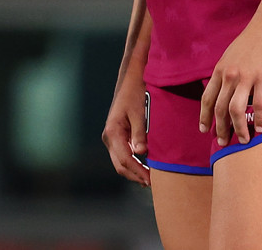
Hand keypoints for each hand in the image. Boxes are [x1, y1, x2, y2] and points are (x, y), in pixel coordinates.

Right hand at [102, 71, 150, 186]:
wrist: (131, 77)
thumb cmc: (136, 92)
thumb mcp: (140, 112)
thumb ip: (139, 133)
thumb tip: (141, 152)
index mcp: (113, 132)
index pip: (125, 159)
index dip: (138, 172)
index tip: (151, 181)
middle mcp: (109, 136)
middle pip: (120, 164)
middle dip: (135, 175)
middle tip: (152, 184)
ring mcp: (112, 136)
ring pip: (121, 161)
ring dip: (134, 171)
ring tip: (149, 179)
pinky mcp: (117, 134)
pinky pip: (123, 154)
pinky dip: (133, 162)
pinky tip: (144, 166)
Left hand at [199, 15, 261, 145]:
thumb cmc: (254, 38)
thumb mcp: (232, 54)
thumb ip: (227, 71)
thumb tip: (224, 87)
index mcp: (220, 69)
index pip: (207, 97)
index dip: (204, 115)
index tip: (203, 129)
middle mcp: (229, 75)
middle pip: (219, 108)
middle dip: (219, 128)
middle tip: (222, 142)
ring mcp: (246, 77)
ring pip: (236, 110)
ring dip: (238, 129)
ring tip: (243, 140)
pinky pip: (258, 105)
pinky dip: (258, 120)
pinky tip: (260, 128)